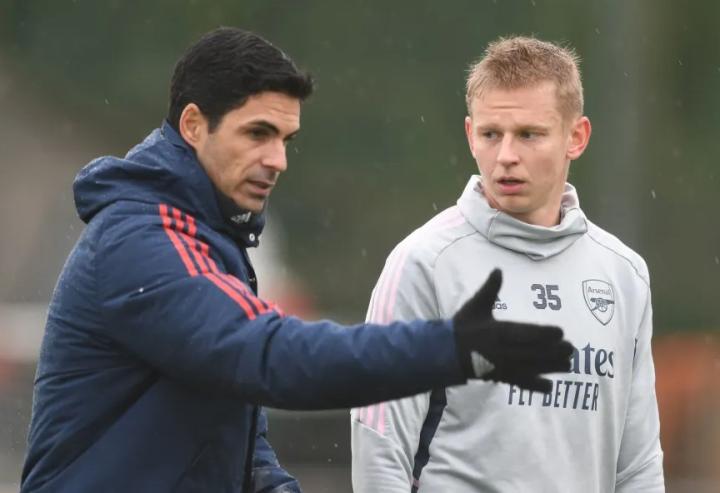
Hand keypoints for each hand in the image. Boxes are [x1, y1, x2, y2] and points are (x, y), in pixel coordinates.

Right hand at [452, 269, 572, 391]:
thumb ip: (490, 289)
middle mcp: (504, 350)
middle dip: (554, 351)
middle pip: (534, 352)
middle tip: (571, 349)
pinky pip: (520, 383)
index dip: (545, 334)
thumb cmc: (464, 327)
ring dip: (551, 368)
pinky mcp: (501, 377)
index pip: (526, 333)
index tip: (560, 332)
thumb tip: (498, 270)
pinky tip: (549, 387)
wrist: (448, 352)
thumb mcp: (476, 305)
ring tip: (568, 366)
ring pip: (531, 368)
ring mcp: (504, 366)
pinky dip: (534, 386)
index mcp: (499, 331)